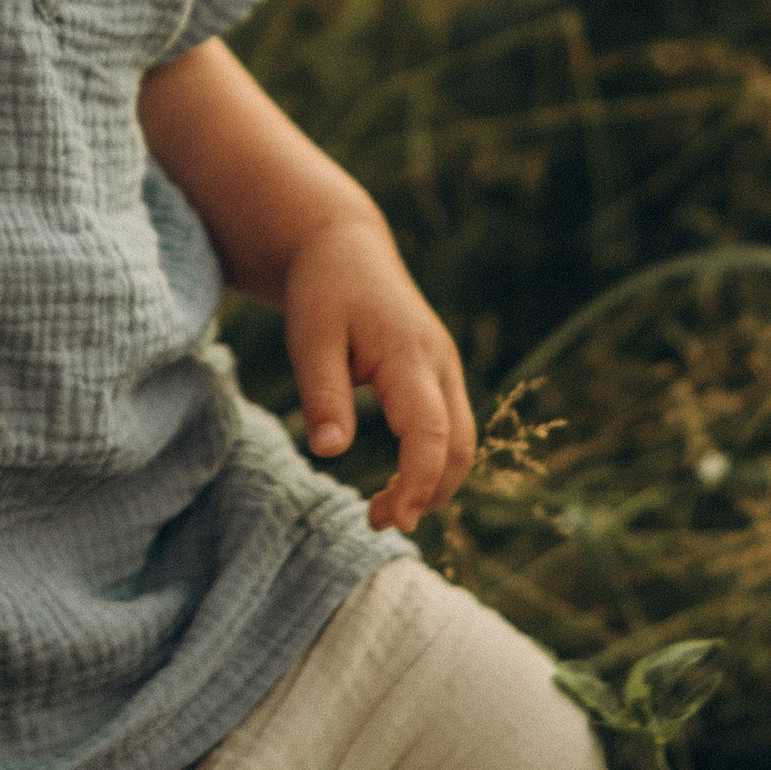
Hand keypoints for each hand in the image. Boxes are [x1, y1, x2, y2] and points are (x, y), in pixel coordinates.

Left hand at [280, 215, 476, 533]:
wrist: (344, 247)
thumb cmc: (323, 291)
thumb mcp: (310, 339)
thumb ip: (323, 394)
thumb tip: (330, 453)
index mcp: (409, 356)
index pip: (431, 432)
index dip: (419, 481)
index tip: (392, 518)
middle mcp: (439, 364)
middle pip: (459, 444)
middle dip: (431, 492)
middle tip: (379, 522)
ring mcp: (444, 368)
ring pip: (460, 439)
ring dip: (433, 482)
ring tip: (382, 510)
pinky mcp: (437, 374)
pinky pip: (449, 426)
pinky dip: (432, 461)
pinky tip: (397, 483)